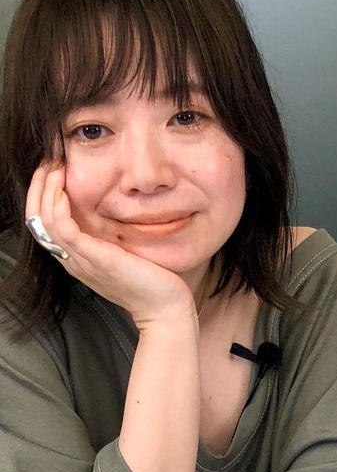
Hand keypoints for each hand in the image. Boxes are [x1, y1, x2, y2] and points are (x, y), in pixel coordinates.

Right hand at [26, 163, 195, 328]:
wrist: (166, 309)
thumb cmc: (151, 280)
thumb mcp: (123, 251)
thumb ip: (109, 235)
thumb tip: (111, 207)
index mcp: (76, 258)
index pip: (42, 222)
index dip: (41, 193)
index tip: (53, 170)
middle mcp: (72, 260)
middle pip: (35, 219)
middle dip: (38, 186)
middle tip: (49, 162)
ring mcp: (81, 261)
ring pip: (43, 222)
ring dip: (45, 190)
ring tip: (54, 169)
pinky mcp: (95, 259)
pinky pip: (64, 230)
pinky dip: (59, 207)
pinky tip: (64, 191)